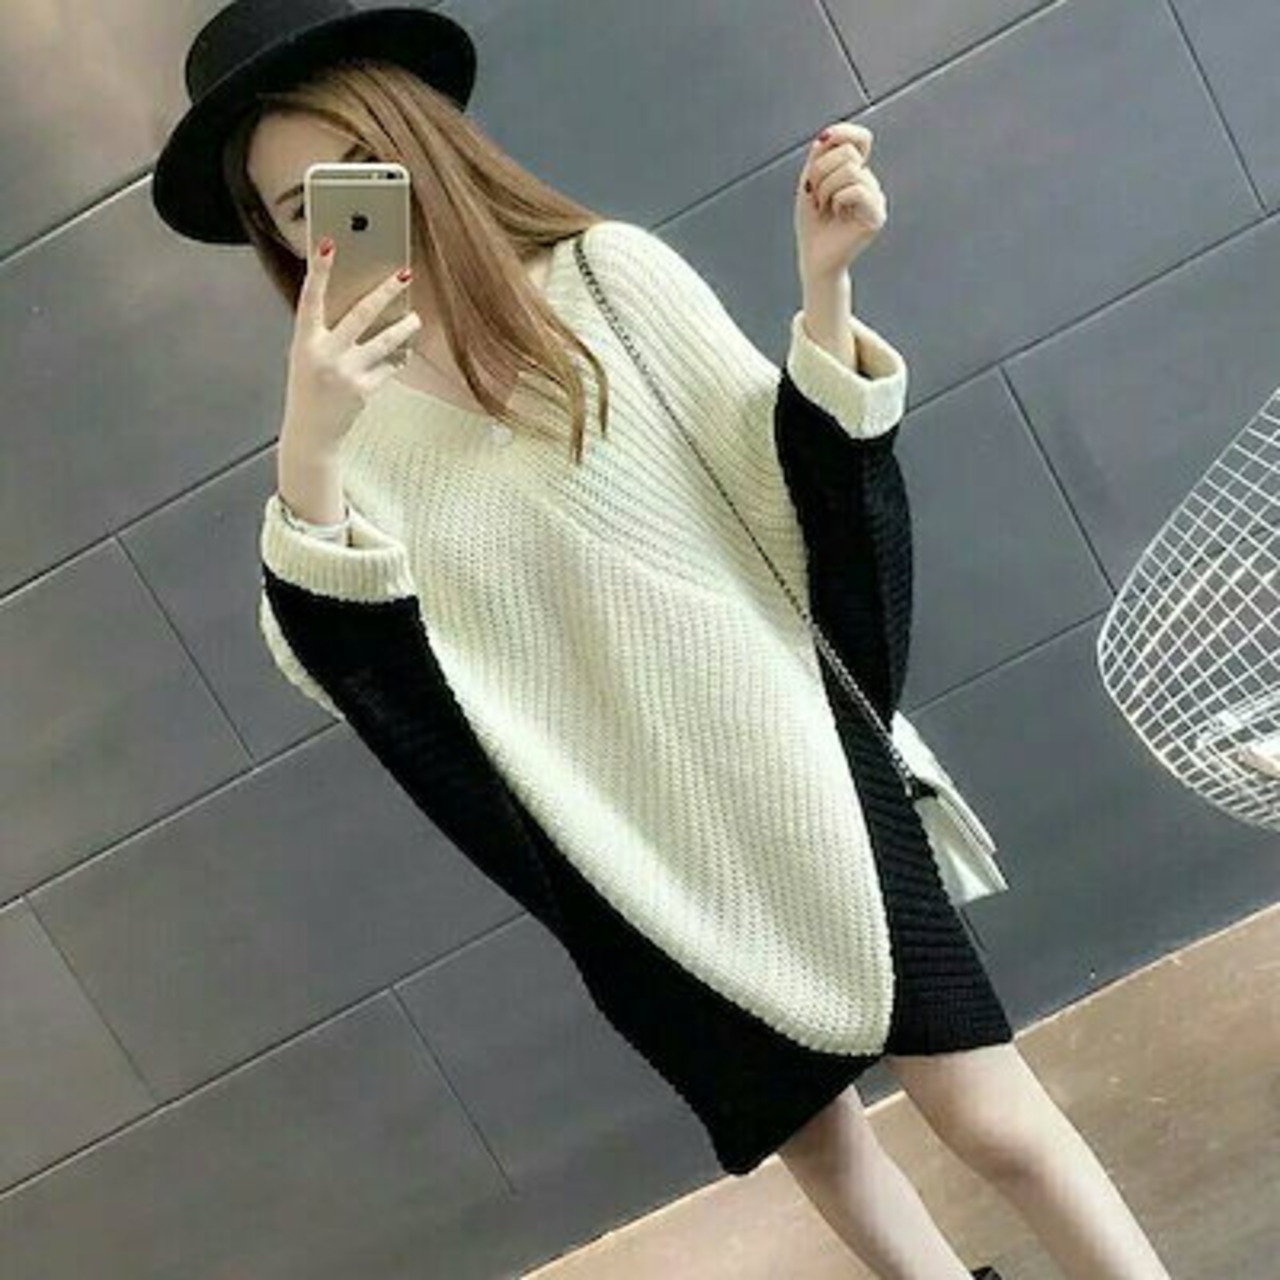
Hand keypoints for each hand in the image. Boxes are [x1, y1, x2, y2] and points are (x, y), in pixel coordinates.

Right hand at [281, 238, 421, 455]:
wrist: (311, 433)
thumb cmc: (308, 391)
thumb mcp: (305, 358)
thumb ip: (325, 335)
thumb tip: (360, 309)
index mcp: (305, 342)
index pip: (310, 299)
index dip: (318, 272)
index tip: (327, 246)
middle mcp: (326, 354)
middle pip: (361, 314)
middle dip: (385, 292)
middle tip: (404, 274)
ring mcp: (347, 372)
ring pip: (385, 341)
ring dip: (404, 327)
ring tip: (415, 317)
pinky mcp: (365, 389)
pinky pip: (389, 367)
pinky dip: (397, 359)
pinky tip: (403, 354)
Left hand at [794, 122, 885, 282]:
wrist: (814, 258)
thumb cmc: (812, 225)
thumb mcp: (810, 183)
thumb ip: (819, 157)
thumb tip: (827, 135)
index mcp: (856, 173)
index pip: (860, 138)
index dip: (842, 133)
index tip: (821, 142)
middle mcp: (870, 183)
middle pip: (848, 153)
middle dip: (821, 171)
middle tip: (816, 195)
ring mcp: (876, 199)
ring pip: (850, 170)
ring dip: (826, 188)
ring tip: (824, 206)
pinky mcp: (876, 216)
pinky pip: (856, 190)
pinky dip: (838, 199)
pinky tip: (836, 214)